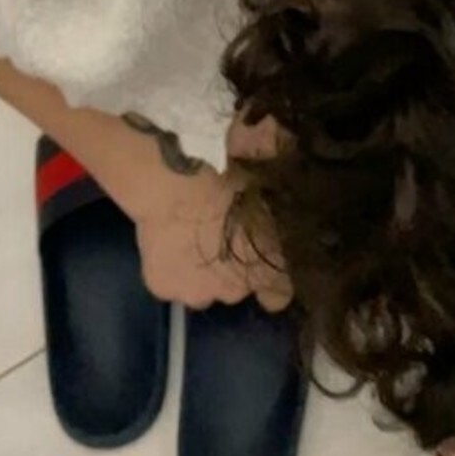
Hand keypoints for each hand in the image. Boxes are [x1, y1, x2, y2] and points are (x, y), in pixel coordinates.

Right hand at [134, 165, 291, 311]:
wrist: (179, 180)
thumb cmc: (231, 173)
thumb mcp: (273, 179)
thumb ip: (286, 193)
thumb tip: (292, 159)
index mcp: (270, 269)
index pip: (279, 296)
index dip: (271, 283)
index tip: (265, 266)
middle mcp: (237, 292)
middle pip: (235, 291)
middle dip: (230, 271)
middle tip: (219, 237)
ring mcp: (198, 294)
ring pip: (200, 291)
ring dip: (199, 274)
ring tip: (189, 240)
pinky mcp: (163, 288)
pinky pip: (168, 283)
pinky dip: (166, 269)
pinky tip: (165, 241)